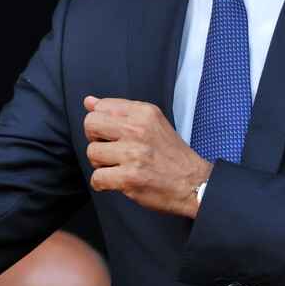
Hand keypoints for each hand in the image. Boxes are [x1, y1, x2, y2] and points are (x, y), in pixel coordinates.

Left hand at [84, 96, 212, 217]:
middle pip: (90, 124)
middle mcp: (138, 130)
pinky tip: (115, 182)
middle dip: (94, 138)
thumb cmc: (172, 156)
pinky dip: (102, 184)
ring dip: (100, 164)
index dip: (100, 121)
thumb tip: (88, 101)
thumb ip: (120, 111)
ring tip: (116, 166)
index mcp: (144, 113)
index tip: (110, 133)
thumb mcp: (152, 123)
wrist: (196, 184)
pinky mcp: (130, 177)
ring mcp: (134, 154)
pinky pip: (96, 177)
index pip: (100, 106)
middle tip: (108, 148)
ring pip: (91, 152)